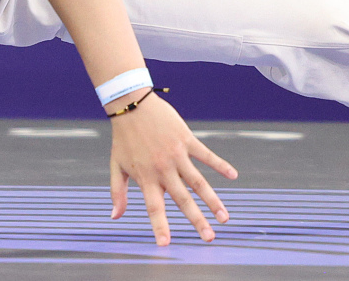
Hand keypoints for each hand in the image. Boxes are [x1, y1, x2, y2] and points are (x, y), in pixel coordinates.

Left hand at [107, 94, 235, 244]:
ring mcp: (176, 154)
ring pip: (199, 182)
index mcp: (146, 177)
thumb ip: (117, 193)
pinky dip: (220, 165)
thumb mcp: (116, 166)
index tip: (166, 244)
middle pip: (183, 199)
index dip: (160, 226)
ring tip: (225, 218)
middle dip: (197, 220)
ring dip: (213, 200)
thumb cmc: (123, 138)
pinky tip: (233, 175)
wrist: (131, 104)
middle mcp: (163, 169)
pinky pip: (206, 155)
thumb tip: (115, 217)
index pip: (154, 207)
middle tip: (209, 238)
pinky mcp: (186, 139)